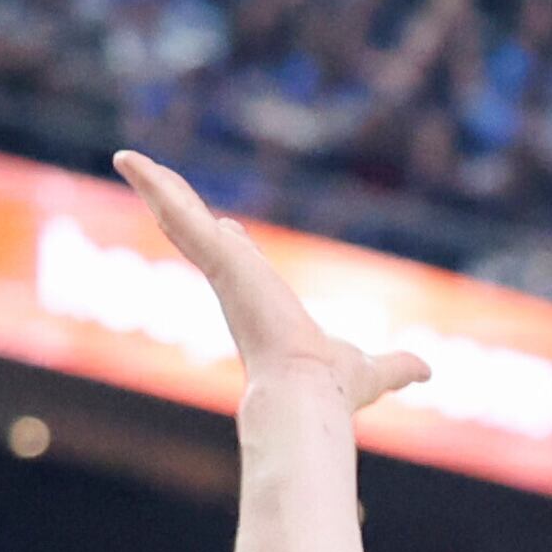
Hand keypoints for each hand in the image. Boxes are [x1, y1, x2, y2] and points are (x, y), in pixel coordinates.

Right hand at [117, 151, 430, 412]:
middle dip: (175, 205)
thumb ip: (397, 367)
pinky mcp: (219, 260)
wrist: (309, 395)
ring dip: (154, 186)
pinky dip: (154, 188)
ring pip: (180, 219)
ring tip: (125, 157)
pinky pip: (179, 217)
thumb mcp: (373, 370)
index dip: (229, 244)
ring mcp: (222, 270)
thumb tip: (425, 372)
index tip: (222, 228)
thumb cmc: (333, 390)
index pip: (238, 263)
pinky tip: (131, 161)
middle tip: (148, 177)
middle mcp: (235, 285)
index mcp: (261, 304)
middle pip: (200, 234)